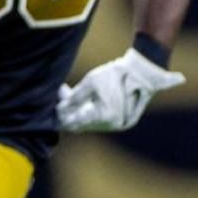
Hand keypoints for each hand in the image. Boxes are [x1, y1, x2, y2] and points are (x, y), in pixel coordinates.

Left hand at [57, 47, 186, 131]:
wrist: (142, 72)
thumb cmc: (115, 75)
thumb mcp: (90, 82)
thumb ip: (73, 98)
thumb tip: (59, 109)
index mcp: (103, 116)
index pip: (75, 123)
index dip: (62, 117)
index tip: (54, 108)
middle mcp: (111, 125)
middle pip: (83, 124)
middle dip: (71, 113)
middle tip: (63, 97)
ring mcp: (118, 125)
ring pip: (92, 123)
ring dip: (81, 113)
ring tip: (73, 96)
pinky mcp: (124, 121)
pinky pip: (103, 121)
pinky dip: (93, 113)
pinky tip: (87, 102)